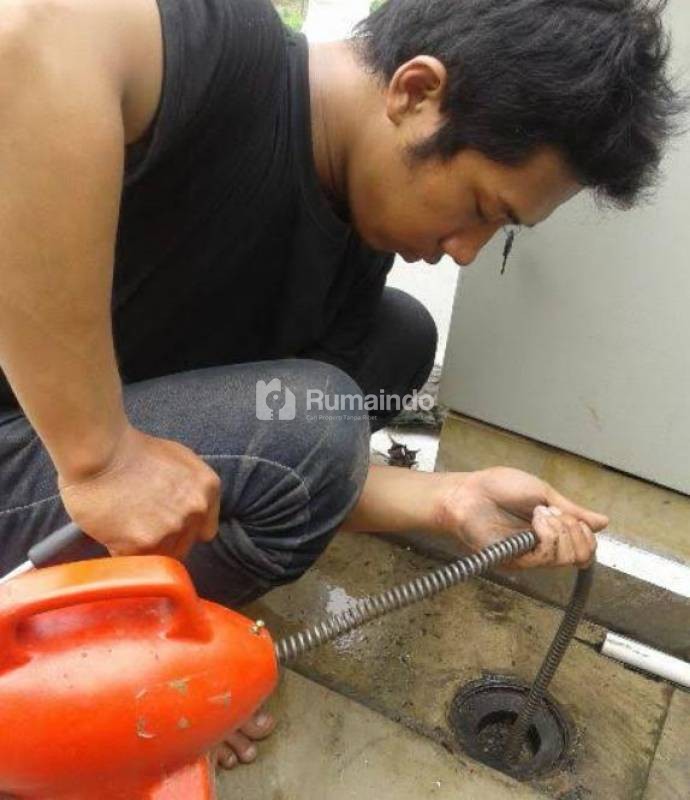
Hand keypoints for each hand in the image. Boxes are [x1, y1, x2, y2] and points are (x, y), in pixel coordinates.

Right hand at [58, 425, 220, 558]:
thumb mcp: (178, 458)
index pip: (204, 530)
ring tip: (123, 525)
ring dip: (142, 548)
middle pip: (182, 547)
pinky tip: (112, 531)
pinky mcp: (143, 544)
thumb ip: (191, 488)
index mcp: (208, 488)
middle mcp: (195, 510)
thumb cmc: (131, 449)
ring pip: (159, 556)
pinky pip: (135, 561)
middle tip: (139, 526)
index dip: (184, 532)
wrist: (99, 451)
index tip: (167, 527)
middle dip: (162, 541)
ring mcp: (171, 528)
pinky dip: (121, 552)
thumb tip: (190, 513)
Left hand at [437, 467, 608, 569]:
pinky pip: (547, 557)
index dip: (586, 533)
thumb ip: (573, 511)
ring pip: (568, 558)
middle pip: (583, 556)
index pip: (587, 546)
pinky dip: (548, 536)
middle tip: (552, 513)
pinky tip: (535, 521)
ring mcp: (532, 556)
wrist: (469, 494)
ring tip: (539, 514)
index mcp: (553, 530)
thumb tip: (603, 522)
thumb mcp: (544, 493)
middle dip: (575, 530)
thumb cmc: (498, 488)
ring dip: (560, 531)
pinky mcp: (518, 561)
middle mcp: (545, 547)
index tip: (569, 514)